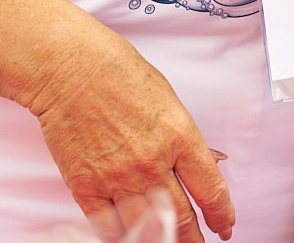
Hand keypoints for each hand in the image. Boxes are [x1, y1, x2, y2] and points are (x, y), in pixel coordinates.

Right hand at [23, 24, 233, 242]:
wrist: (69, 67)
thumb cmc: (116, 73)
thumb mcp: (167, 100)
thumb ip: (180, 139)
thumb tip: (193, 169)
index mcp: (179, 136)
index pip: (211, 191)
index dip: (222, 216)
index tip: (224, 226)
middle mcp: (152, 163)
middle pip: (182, 218)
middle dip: (194, 239)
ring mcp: (119, 178)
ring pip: (148, 229)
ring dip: (162, 241)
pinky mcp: (87, 187)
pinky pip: (110, 227)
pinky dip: (122, 236)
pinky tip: (131, 236)